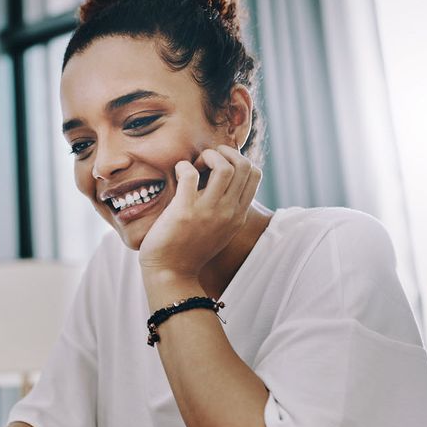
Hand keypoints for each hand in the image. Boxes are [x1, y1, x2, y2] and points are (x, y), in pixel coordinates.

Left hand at [138, 145, 261, 280]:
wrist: (171, 273)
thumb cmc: (189, 249)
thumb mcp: (219, 230)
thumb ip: (226, 209)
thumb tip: (222, 180)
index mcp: (238, 215)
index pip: (255, 174)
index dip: (237, 160)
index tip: (218, 167)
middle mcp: (229, 212)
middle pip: (244, 165)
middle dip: (224, 153)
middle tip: (206, 162)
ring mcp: (208, 211)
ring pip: (224, 166)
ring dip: (208, 157)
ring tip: (194, 166)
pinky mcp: (185, 210)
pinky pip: (190, 174)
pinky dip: (184, 166)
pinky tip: (178, 172)